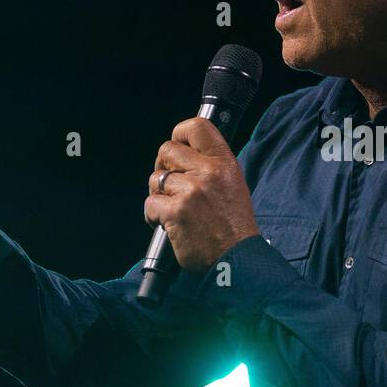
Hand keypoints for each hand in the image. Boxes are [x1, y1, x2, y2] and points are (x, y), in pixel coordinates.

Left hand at [145, 117, 258, 273]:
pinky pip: (150, 203)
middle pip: (167, 149)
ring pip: (155, 178)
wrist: (236, 258)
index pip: (197, 127)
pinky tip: (166, 223)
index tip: (177, 146)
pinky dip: (153, 215)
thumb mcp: (233, 184)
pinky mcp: (175, 212)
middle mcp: (208, 172)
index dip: (179, 133)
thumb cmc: (233, 226)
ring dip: (158, 194)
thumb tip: (184, 153)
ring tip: (172, 208)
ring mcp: (191, 191)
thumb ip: (211, 165)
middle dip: (163, 166)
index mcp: (224, 163)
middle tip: (169, 184)